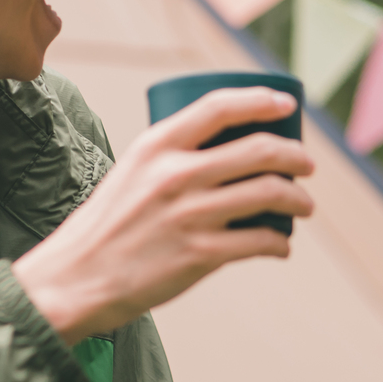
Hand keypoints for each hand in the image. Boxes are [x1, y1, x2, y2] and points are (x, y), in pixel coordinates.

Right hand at [11, 88, 314, 342]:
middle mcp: (175, 174)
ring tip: (304, 206)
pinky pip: (261, 241)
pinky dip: (280, 242)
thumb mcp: (131, 173)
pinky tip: (280, 245)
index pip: (219, 107)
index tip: (287, 106)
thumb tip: (231, 156)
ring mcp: (190, 215)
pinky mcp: (200, 255)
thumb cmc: (106, 228)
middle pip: (258, 150)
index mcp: (156, 146)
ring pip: (269, 193)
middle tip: (307, 165)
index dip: (261, 101)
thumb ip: (172, 159)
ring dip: (298, 199)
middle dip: (295, 156)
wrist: (75, 280)